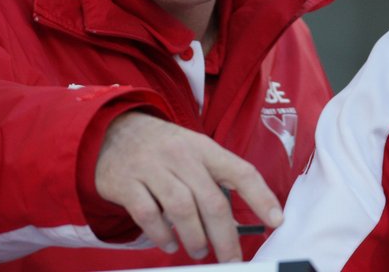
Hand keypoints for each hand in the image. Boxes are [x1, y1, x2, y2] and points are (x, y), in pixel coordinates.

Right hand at [94, 112, 282, 260]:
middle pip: (212, 200)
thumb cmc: (163, 147)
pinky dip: (161, 234)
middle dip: (226, 236)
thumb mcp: (192, 151)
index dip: (261, 197)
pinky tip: (169, 243)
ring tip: (199, 250)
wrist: (113, 129)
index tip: (276, 220)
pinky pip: (148, 214)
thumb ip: (213, 179)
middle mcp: (182, 156)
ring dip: (195, 237)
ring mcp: (153, 168)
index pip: (241, 171)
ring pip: (182, 209)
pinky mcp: (127, 182)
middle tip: (231, 258)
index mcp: (205, 148)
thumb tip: (235, 222)